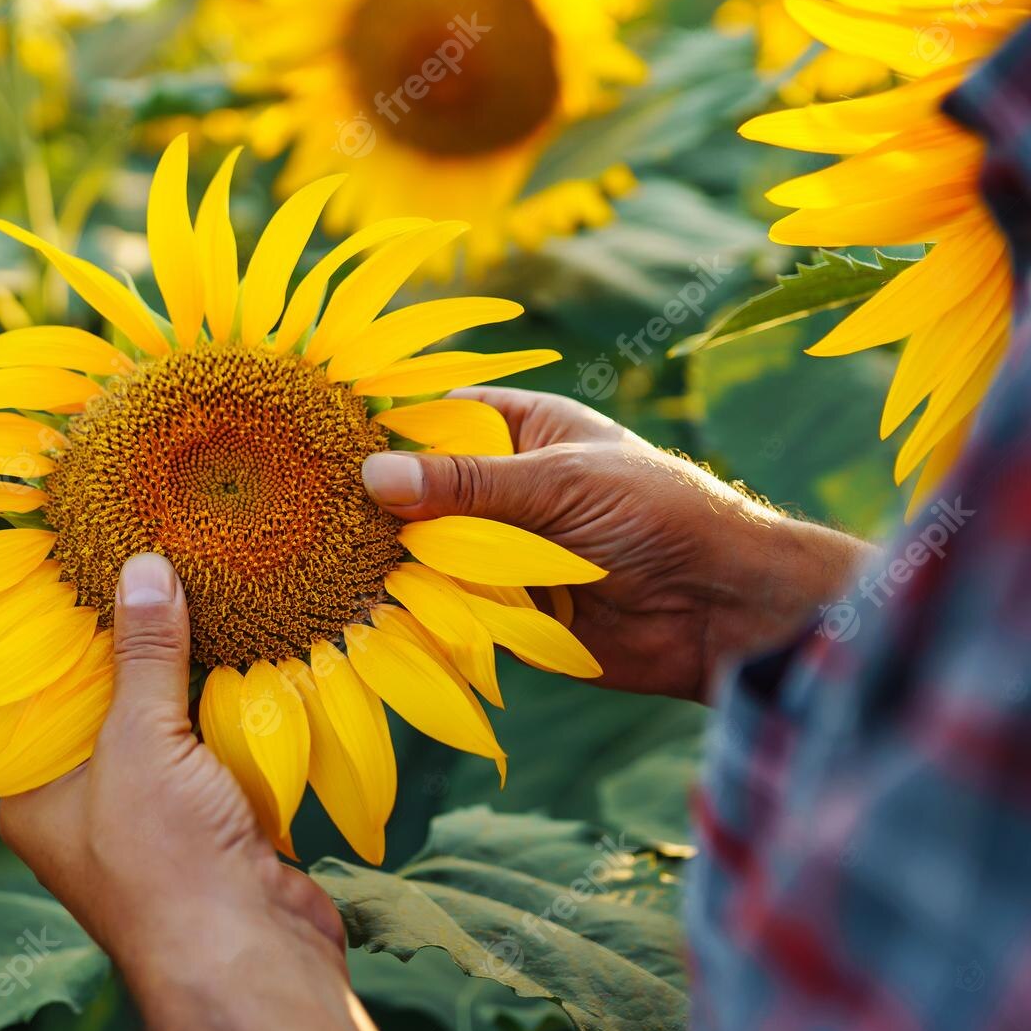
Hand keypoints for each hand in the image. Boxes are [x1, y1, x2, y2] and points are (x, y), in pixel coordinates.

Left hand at [0, 554, 403, 1030]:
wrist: (252, 962)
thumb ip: (143, 653)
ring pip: (167, 723)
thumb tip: (141, 568)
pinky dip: (234, 709)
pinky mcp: (213, 824)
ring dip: (194, 672)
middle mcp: (84, 807)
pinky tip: (253, 649)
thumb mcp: (140, 741)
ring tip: (210, 588)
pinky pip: (217, 749)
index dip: (67, 628)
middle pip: (106, 701)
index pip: (38, 693)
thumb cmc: (166, 861)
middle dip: (138, 643)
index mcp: (35, 793)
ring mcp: (152, 817)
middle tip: (161, 560)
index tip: (93, 561)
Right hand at [361, 388, 872, 701]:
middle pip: (424, 492)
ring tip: (326, 565)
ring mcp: (507, 553)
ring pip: (430, 554)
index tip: (316, 438)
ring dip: (395, 565)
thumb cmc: (660, 515)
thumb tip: (373, 476)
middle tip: (305, 512)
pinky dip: (422, 613)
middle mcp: (507, 489)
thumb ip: (466, 483)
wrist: (725, 610)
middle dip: (379, 507)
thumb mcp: (556, 484)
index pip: (437, 417)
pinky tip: (369, 613)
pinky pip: (453, 610)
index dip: (383, 428)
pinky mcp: (512, 614)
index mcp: (524, 431)